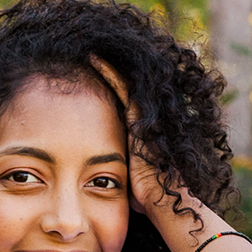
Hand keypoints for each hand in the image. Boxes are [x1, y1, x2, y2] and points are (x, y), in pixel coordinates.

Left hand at [89, 57, 164, 215]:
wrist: (162, 199)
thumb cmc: (148, 198)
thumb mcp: (133, 182)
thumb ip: (123, 174)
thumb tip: (112, 184)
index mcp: (138, 134)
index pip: (121, 106)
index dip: (109, 91)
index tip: (90, 82)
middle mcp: (143, 121)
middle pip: (124, 89)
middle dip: (109, 72)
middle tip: (91, 56)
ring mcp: (143, 117)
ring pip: (124, 83)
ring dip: (107, 67)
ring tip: (89, 52)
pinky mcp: (139, 116)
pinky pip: (122, 86)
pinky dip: (108, 71)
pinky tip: (94, 58)